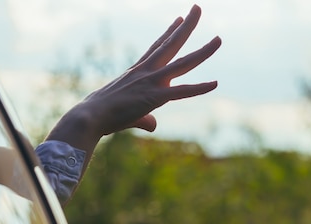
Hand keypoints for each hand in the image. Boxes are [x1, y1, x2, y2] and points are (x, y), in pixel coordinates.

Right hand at [45, 4, 220, 155]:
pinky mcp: (155, 97)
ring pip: (183, 63)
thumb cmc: (103, 115)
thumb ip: (145, 117)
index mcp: (138, 71)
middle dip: (186, 26)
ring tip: (219, 39)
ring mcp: (152, 81)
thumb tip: (153, 125)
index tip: (179, 19)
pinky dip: (199, 88)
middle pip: (171, 44)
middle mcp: (146, 71)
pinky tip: (215, 83)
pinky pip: (182, 91)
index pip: (157, 47)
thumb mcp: (128, 112)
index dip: (169, 32)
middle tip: (197, 8)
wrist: (91, 115)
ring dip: (203, 51)